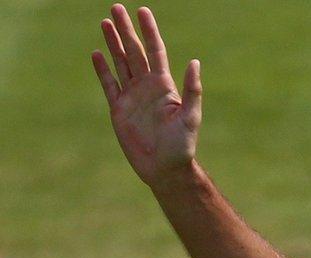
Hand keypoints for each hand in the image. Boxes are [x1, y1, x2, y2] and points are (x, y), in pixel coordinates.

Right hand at [92, 4, 200, 185]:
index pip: (155, 51)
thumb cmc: (182, 145)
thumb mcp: (190, 116)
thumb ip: (192, 89)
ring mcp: (132, 97)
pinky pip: (109, 85)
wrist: (165, 169)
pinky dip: (103, 70)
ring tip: (105, 23)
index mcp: (165, 86)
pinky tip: (97, 54)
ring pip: (121, 63)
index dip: (149, 31)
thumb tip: (194, 62)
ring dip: (113, 44)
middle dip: (126, 30)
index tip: (142, 11)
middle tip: (116, 8)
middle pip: (134, 52)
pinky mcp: (119, 110)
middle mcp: (147, 87)